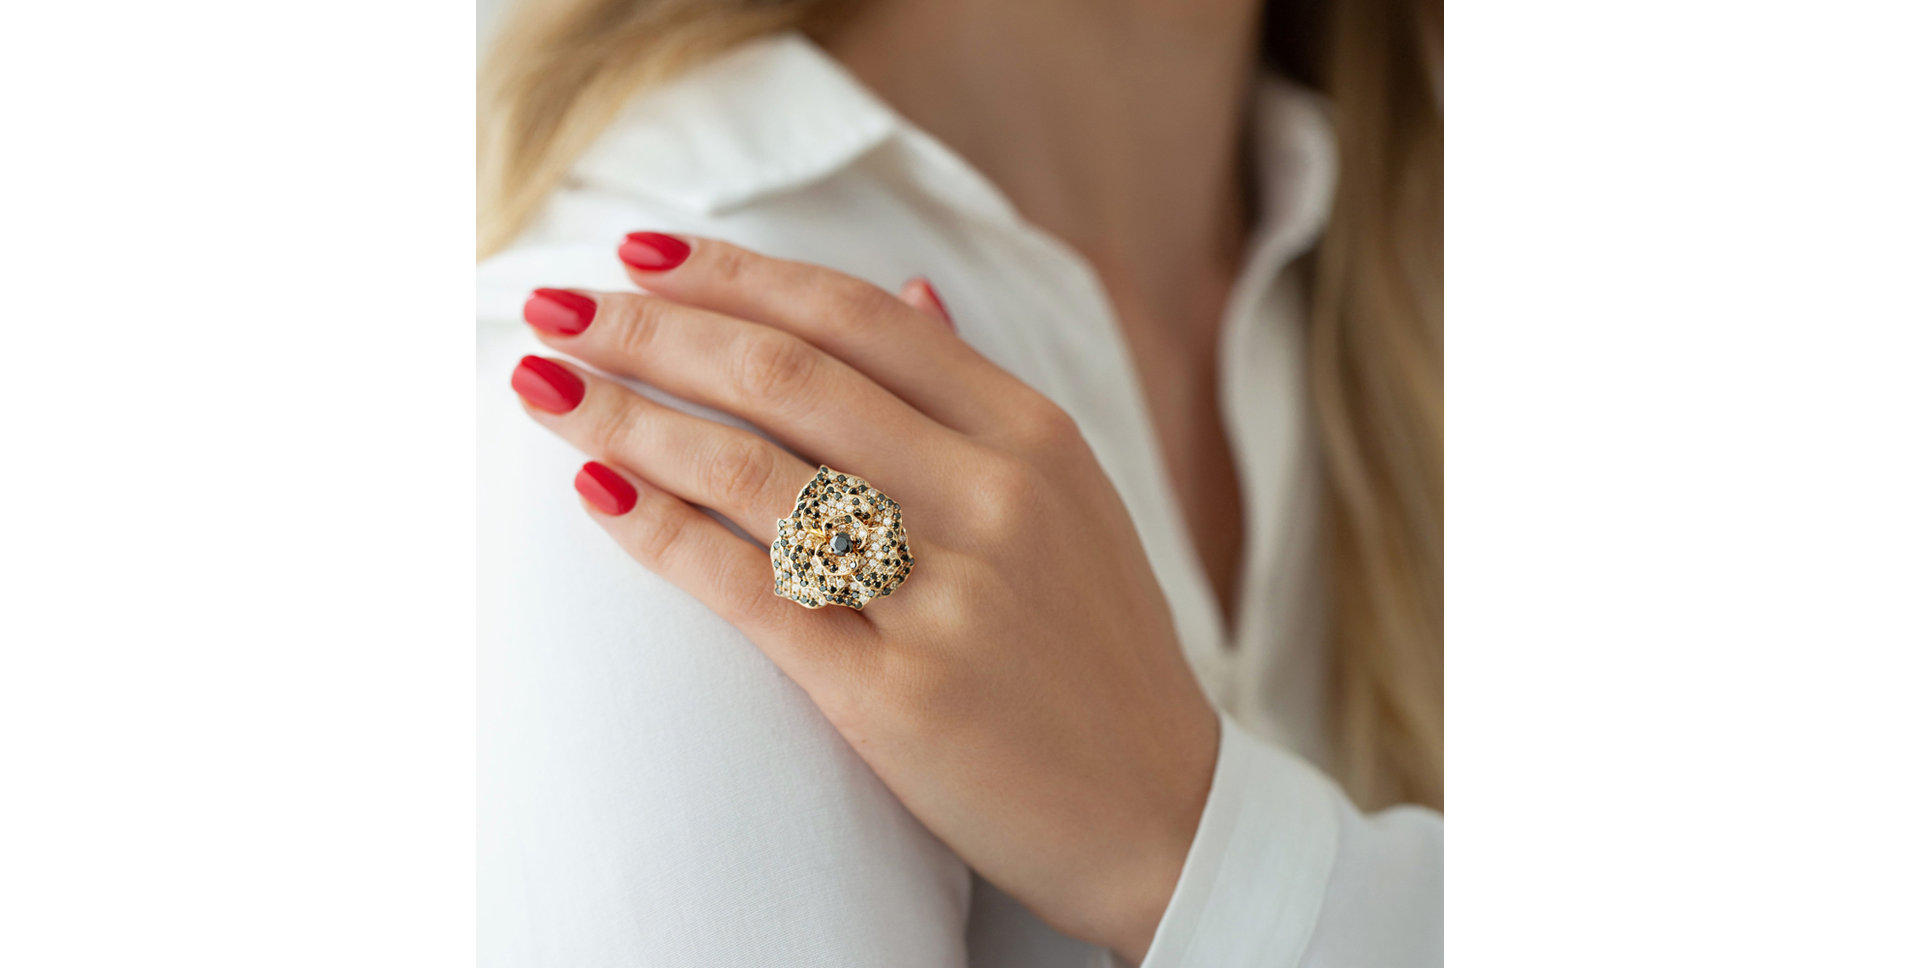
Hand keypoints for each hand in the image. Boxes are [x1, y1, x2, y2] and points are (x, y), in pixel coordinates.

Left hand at [511, 232, 1219, 960]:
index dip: (736, 274)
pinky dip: (661, 530)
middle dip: (653, 331)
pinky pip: (752, 589)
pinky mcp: (899, 692)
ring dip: (629, 417)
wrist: (1162, 815)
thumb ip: (981, 396)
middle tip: (557, 309)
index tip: (641, 254)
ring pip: (754, 471)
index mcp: (1034, 436)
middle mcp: (994, 498)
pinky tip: (597, 491)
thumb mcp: (1071, 502)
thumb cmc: (1099, 653)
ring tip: (544, 387)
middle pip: (788, 378)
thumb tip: (911, 289)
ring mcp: (949, 595)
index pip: (857, 319)